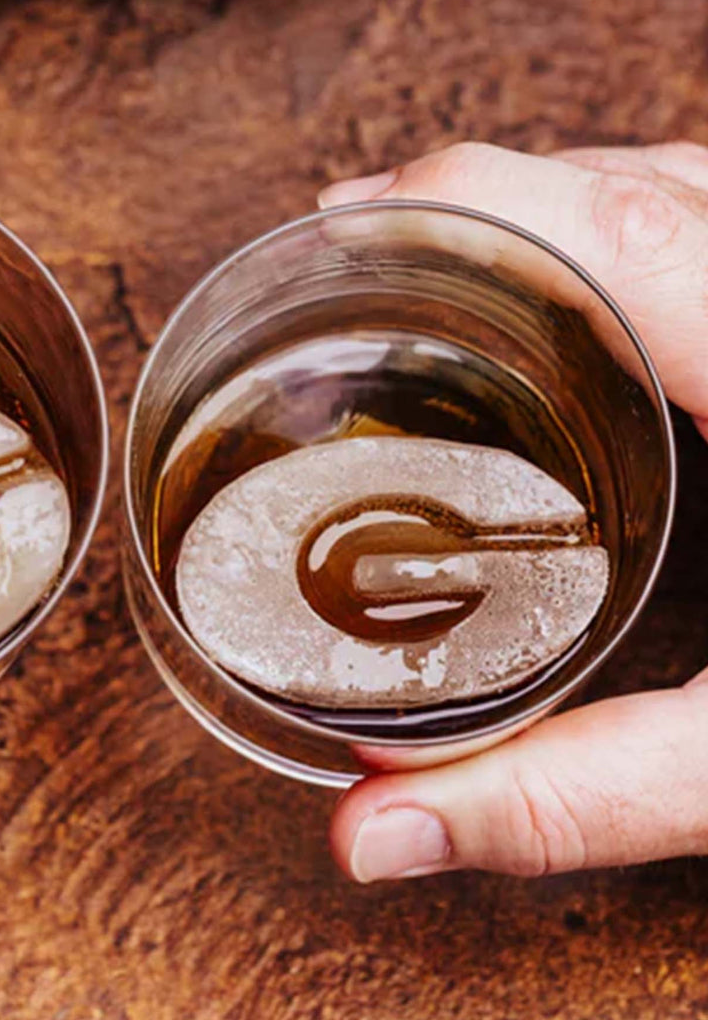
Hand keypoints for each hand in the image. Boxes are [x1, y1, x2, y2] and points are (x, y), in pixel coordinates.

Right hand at [318, 141, 707, 877]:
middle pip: (628, 185)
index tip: (345, 224)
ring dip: (544, 213)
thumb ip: (582, 795)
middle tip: (358, 258)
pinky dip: (616, 235)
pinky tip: (569, 299)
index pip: (615, 226)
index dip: (459, 202)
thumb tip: (376, 835)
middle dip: (473, 207)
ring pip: (676, 185)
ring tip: (437, 267)